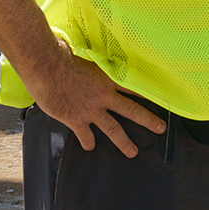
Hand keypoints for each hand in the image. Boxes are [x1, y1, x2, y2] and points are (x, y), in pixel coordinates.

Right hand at [24, 44, 165, 157]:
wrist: (47, 67)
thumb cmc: (63, 57)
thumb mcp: (86, 59)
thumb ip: (95, 66)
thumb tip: (98, 63)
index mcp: (107, 78)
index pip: (134, 87)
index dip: (148, 94)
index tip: (162, 100)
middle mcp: (104, 95)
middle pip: (132, 110)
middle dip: (148, 120)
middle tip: (161, 128)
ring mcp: (91, 109)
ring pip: (113, 129)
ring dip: (124, 142)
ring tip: (133, 152)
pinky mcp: (76, 119)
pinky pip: (86, 136)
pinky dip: (89, 143)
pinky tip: (90, 147)